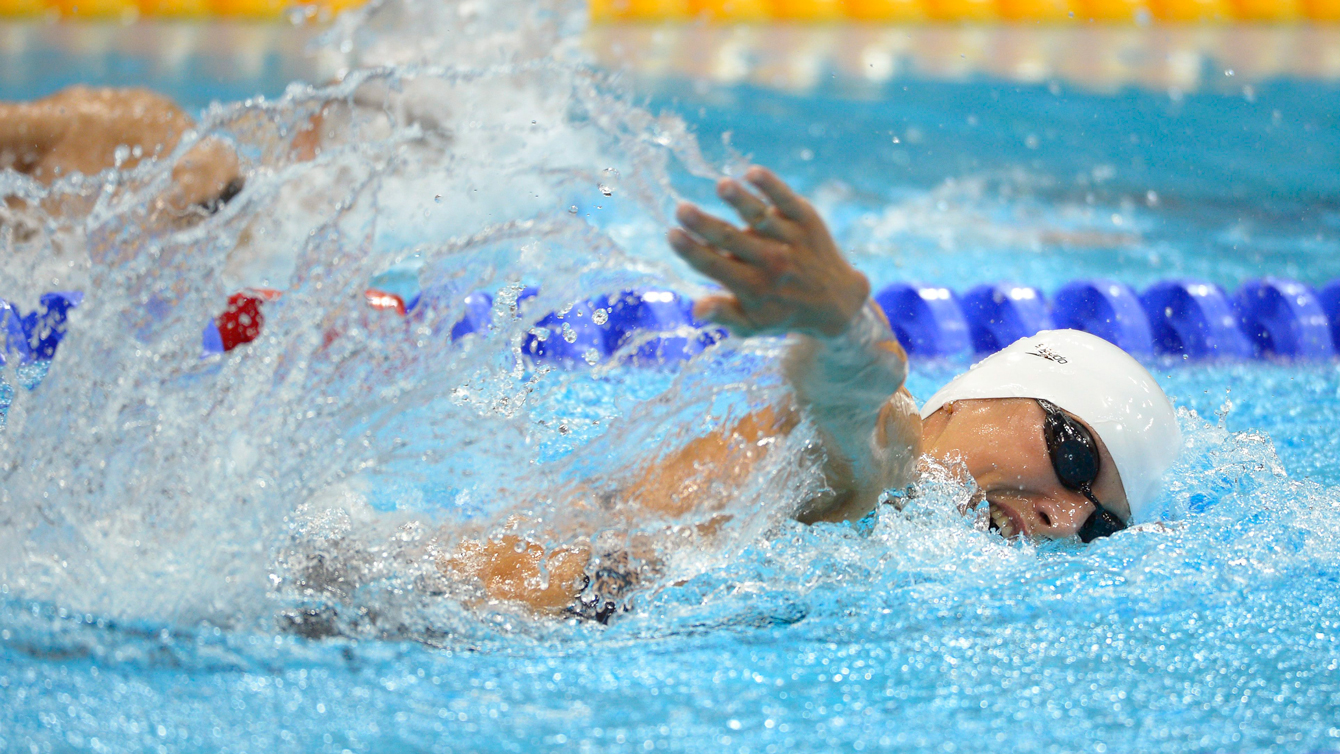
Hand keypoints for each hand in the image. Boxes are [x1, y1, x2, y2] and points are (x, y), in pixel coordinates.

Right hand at [668, 165, 869, 337]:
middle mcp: (771, 263)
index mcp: (752, 288)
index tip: (672, 234)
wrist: (836, 300)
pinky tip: (752, 173)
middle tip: (681, 209)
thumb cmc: (782, 311)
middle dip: (704, 225)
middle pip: (731, 240)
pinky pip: (786, 199)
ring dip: (740, 201)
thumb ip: (723, 314)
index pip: (716, 267)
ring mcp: (789, 238)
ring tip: (722, 186)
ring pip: (760, 217)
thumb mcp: (753, 324)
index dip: (693, 252)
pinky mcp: (805, 219)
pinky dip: (771, 186)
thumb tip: (696, 310)